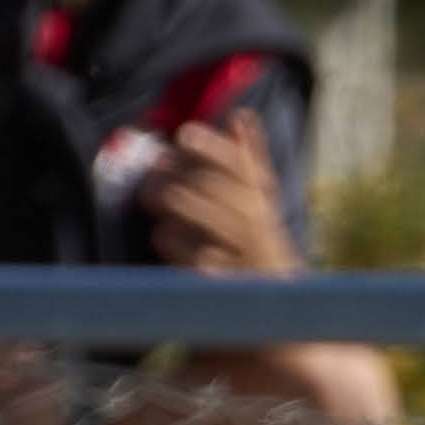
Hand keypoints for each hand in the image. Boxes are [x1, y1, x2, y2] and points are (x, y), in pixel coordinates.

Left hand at [142, 107, 300, 276]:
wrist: (275, 307)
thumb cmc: (257, 245)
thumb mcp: (260, 205)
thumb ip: (248, 163)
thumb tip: (240, 117)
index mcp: (262, 202)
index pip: (240, 166)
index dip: (212, 147)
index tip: (184, 134)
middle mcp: (257, 227)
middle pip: (216, 188)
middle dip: (179, 174)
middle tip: (153, 168)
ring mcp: (242, 256)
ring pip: (206, 219)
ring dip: (172, 202)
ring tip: (150, 196)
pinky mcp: (225, 284)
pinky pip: (196, 257)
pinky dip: (173, 241)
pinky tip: (160, 233)